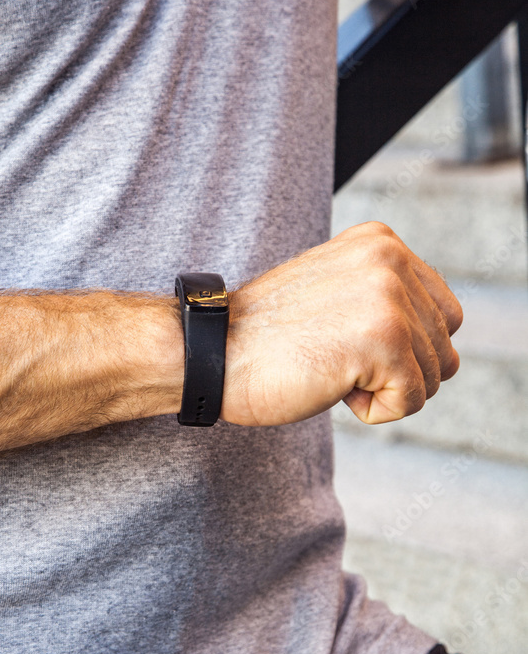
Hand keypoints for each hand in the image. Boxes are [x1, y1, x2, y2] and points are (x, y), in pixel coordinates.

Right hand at [221, 221, 461, 426]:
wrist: (211, 355)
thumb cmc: (264, 340)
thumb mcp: (336, 295)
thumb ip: (386, 300)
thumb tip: (443, 345)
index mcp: (381, 242)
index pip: (442, 313)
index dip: (403, 349)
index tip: (345, 344)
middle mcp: (391, 259)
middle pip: (443, 346)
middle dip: (397, 373)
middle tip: (335, 361)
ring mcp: (390, 296)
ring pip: (434, 375)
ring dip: (384, 391)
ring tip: (332, 370)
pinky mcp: (386, 338)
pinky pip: (413, 400)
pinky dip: (376, 411)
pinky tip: (334, 388)